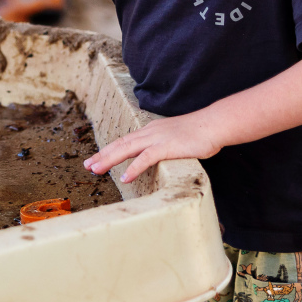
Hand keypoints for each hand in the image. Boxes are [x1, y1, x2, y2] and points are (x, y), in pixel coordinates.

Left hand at [84, 112, 222, 183]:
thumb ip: (165, 145)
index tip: (95, 158)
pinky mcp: (167, 147)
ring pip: (127, 149)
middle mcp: (150, 132)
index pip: (125, 140)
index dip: (109, 149)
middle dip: (102, 155)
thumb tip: (159, 155)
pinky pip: (146, 158)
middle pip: (121, 144)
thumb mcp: (176, 138)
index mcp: (152, 131)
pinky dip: (133, 168)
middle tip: (87, 166)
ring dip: (109, 160)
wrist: (214, 124)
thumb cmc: (200, 133)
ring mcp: (158, 138)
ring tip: (96, 170)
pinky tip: (125, 177)